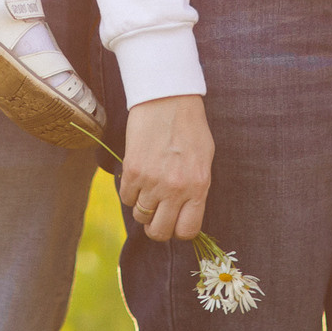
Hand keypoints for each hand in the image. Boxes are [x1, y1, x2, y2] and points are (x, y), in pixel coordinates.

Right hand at [120, 95, 212, 243]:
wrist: (167, 98)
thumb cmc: (190, 126)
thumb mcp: (205, 159)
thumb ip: (197, 188)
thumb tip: (186, 212)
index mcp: (198, 187)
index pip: (187, 230)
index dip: (178, 230)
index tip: (175, 222)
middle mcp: (176, 189)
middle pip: (160, 231)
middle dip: (157, 227)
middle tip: (157, 214)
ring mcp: (153, 181)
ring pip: (140, 216)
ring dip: (142, 207)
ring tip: (148, 190)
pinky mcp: (133, 171)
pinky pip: (126, 198)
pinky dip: (130, 193)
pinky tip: (137, 178)